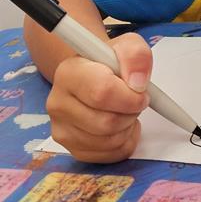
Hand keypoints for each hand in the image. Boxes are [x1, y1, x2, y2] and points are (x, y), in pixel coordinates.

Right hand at [46, 33, 151, 162]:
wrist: (94, 76)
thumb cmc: (110, 61)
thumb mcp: (127, 46)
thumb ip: (136, 55)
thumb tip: (137, 83)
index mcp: (68, 73)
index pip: (101, 93)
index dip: (129, 97)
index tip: (141, 92)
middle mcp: (58, 103)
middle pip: (106, 122)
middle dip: (131, 113)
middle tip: (135, 101)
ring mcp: (62, 130)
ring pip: (109, 141)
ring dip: (129, 127)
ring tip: (126, 110)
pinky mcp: (73, 149)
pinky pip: (110, 155)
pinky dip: (125, 142)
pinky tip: (122, 125)